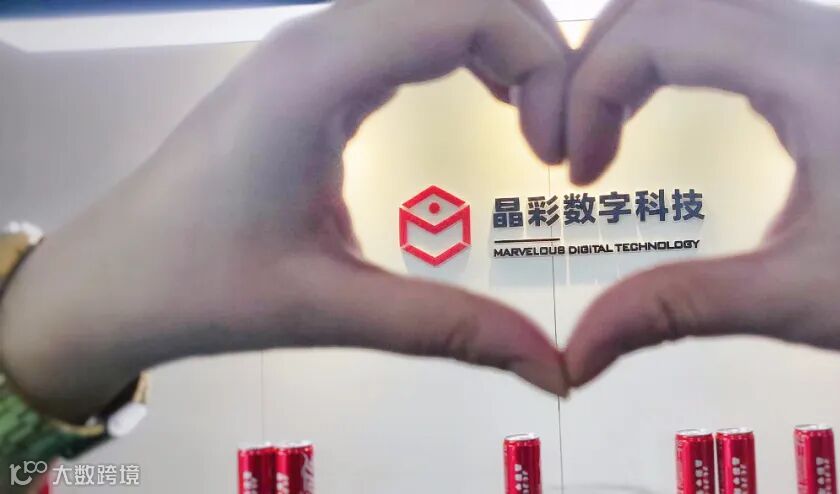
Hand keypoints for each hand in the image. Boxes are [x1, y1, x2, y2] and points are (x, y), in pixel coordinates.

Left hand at [0, 0, 570, 422]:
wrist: (113, 277)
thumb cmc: (203, 285)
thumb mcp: (329, 309)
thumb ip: (447, 327)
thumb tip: (554, 366)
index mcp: (317, 74)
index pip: (463, 9)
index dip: (537, 61)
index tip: (552, 154)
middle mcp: (318, 37)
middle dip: (534, 44)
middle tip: (560, 135)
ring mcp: (313, 44)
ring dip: (504, 40)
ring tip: (537, 118)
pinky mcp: (315, 64)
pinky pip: (411, 24)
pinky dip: (469, 47)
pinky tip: (493, 97)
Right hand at [562, 0, 839, 422]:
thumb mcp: (797, 301)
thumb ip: (675, 307)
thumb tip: (575, 351)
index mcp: (820, 74)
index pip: (663, 29)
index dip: (592, 87)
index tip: (576, 172)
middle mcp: (839, 33)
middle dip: (605, 58)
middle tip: (575, 142)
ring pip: (718, 4)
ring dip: (648, 51)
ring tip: (612, 126)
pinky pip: (756, 28)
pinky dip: (694, 56)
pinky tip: (678, 107)